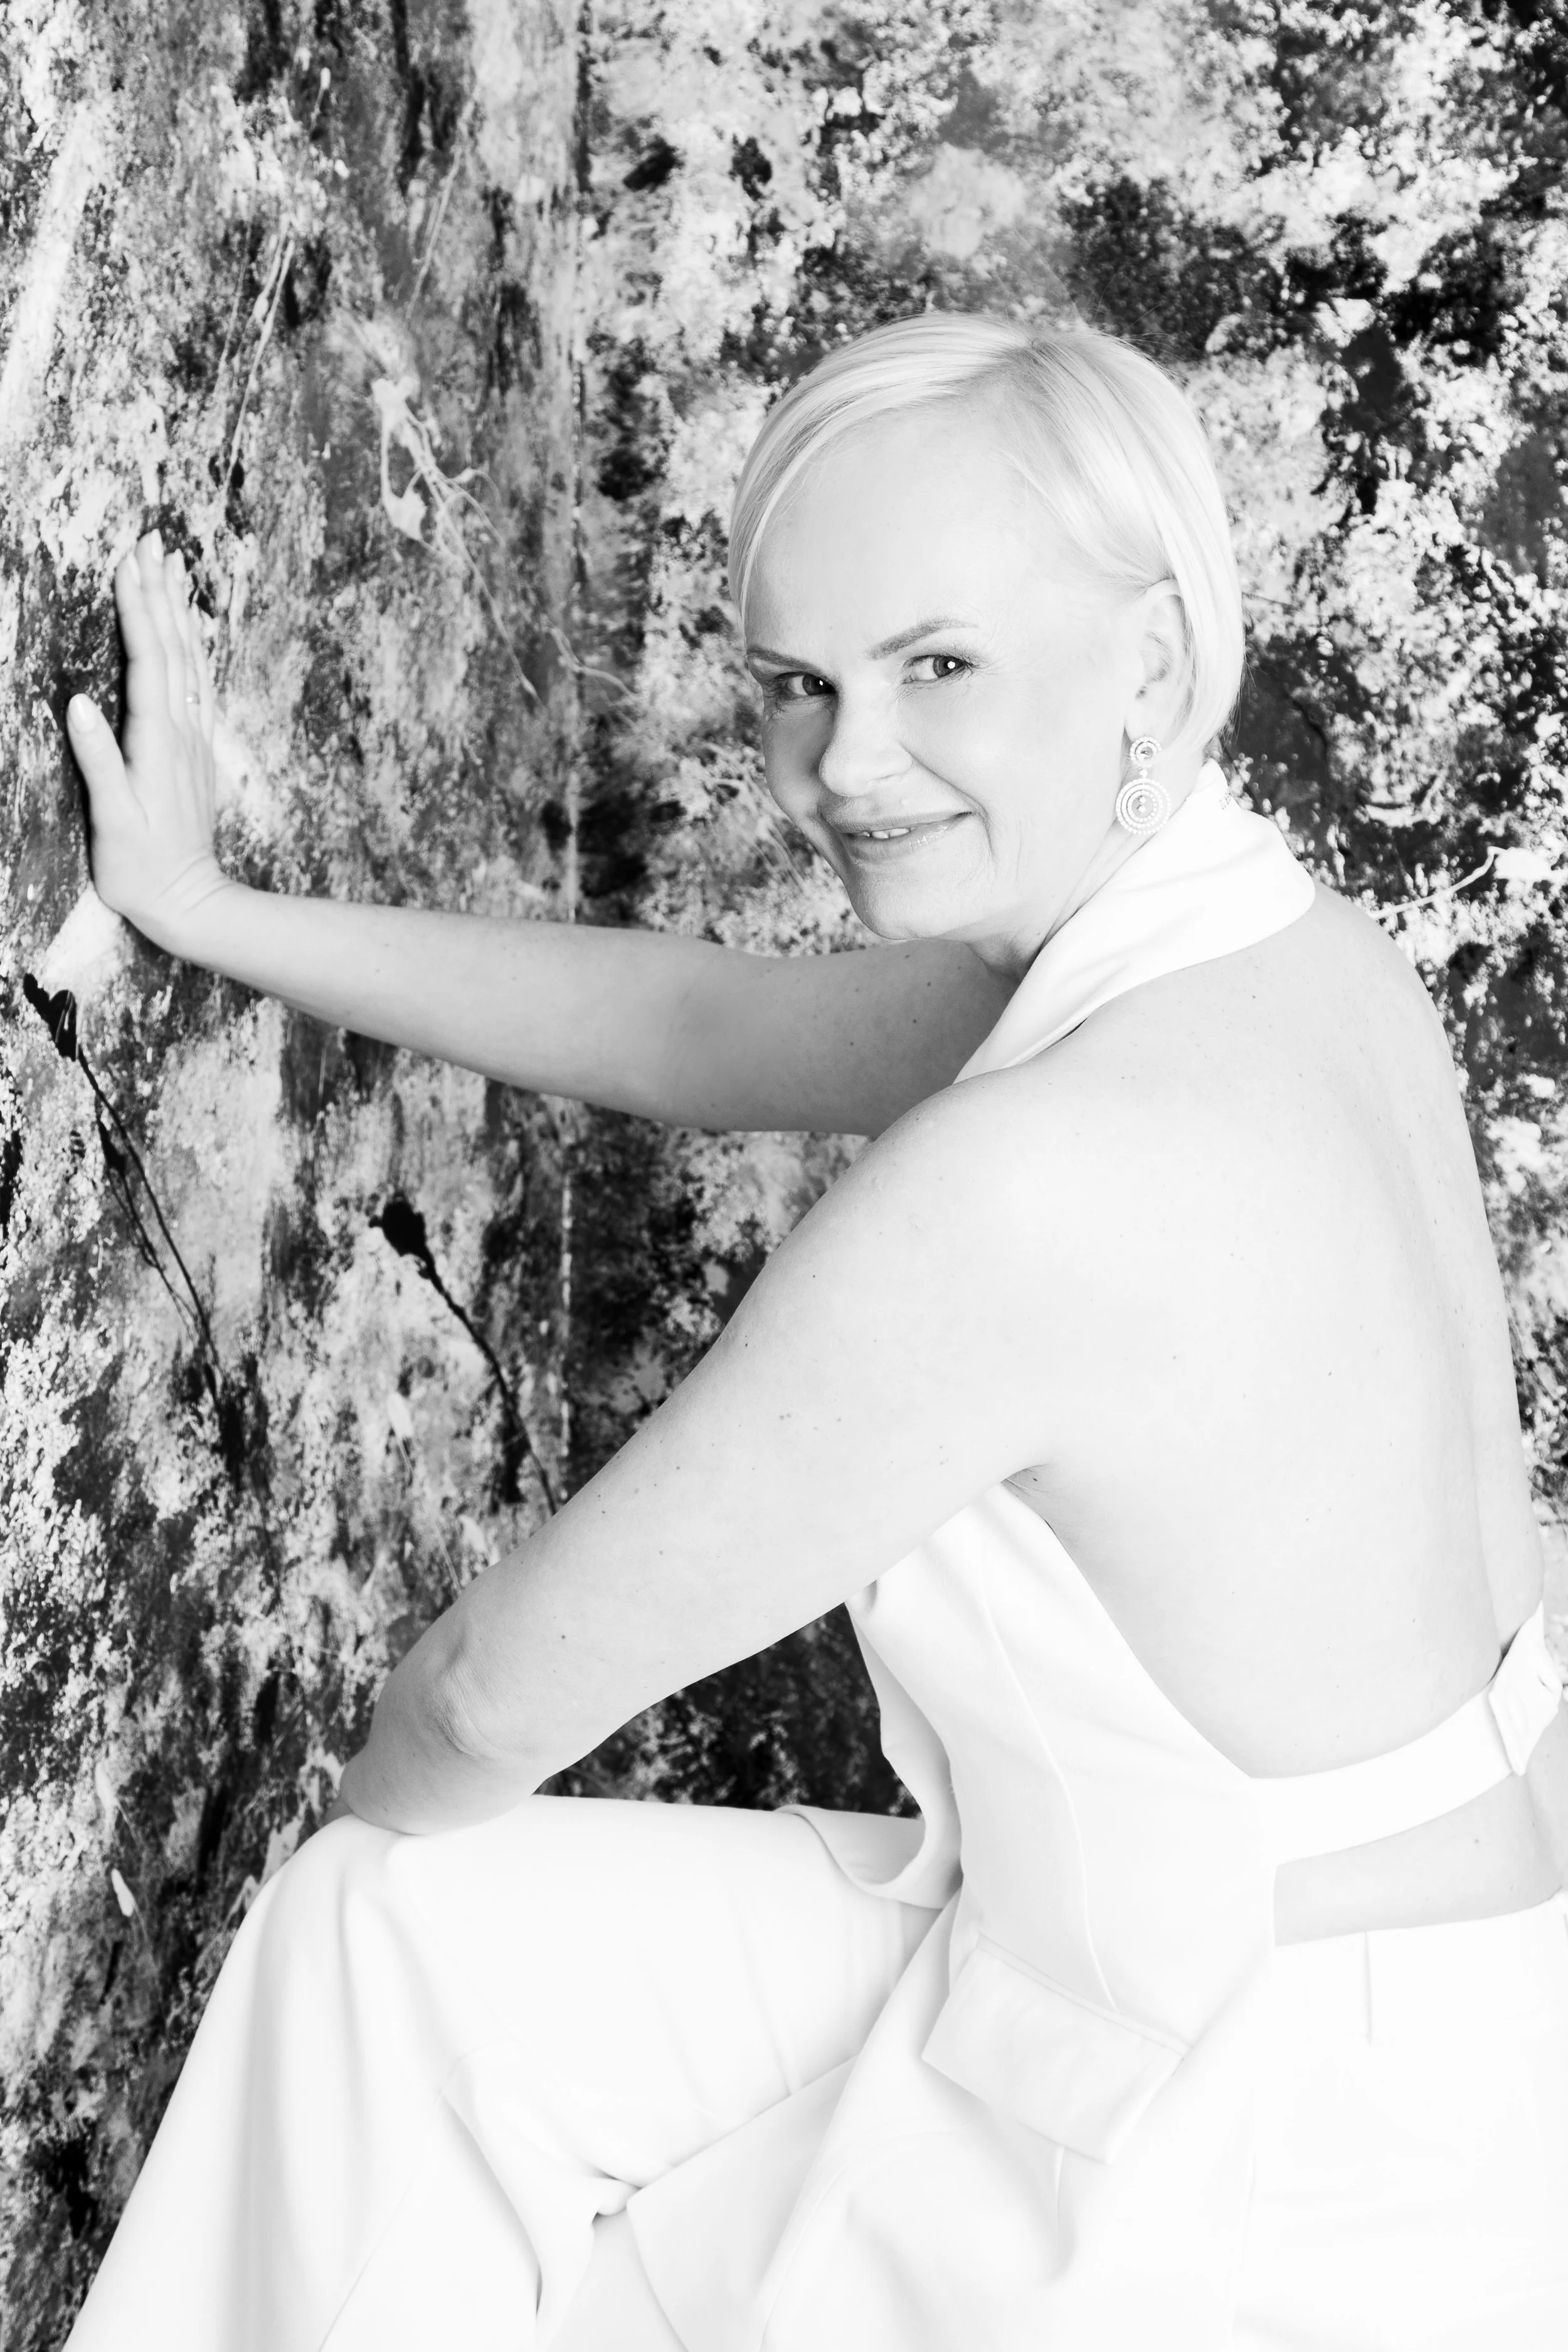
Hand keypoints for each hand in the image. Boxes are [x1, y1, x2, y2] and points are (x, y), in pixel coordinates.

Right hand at [66, 531, 232, 953]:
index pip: (147, 659)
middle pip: (173, 647)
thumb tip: (76, 704)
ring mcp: (193, 741)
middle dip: (159, 591)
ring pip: (191, 661)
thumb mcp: (112, 818)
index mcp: (156, 741)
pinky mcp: (197, 754)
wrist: (191, 903)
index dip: (137, 608)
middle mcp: (181, 732)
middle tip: (152, 539)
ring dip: (180, 611)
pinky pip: (198, 685)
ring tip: (175, 566)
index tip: (129, 560)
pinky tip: (191, 631)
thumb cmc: (142, 869)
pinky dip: (193, 649)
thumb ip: (97, 760)